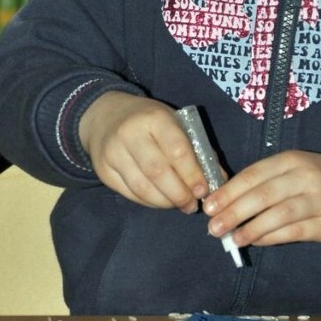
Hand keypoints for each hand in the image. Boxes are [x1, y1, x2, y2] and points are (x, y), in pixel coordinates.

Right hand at [79, 92, 210, 210]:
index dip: (192, 174)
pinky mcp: (103, 169)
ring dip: (165, 202)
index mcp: (154, 118)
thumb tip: (218, 179)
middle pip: (158, 171)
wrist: (105, 115)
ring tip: (180, 205)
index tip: (203, 190)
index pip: (177, 149)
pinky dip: (149, 202)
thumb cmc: (149, 120)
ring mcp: (113, 152)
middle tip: (192, 205)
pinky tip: (161, 202)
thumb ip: (197, 148)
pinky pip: (129, 193)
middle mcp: (130, 133)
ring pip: (142, 187)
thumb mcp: (174, 122)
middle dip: (179, 193)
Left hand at [203, 151, 320, 247]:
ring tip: (233, 238)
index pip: (253, 174)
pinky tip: (257, 241)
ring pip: (278, 214)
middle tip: (214, 227)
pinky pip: (295, 231)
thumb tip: (227, 203)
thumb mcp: (295, 168)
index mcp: (291, 160)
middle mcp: (305, 177)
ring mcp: (319, 200)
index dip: (229, 191)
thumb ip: (265, 181)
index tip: (209, 205)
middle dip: (234, 212)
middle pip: (263, 195)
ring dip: (251, 228)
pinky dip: (272, 237)